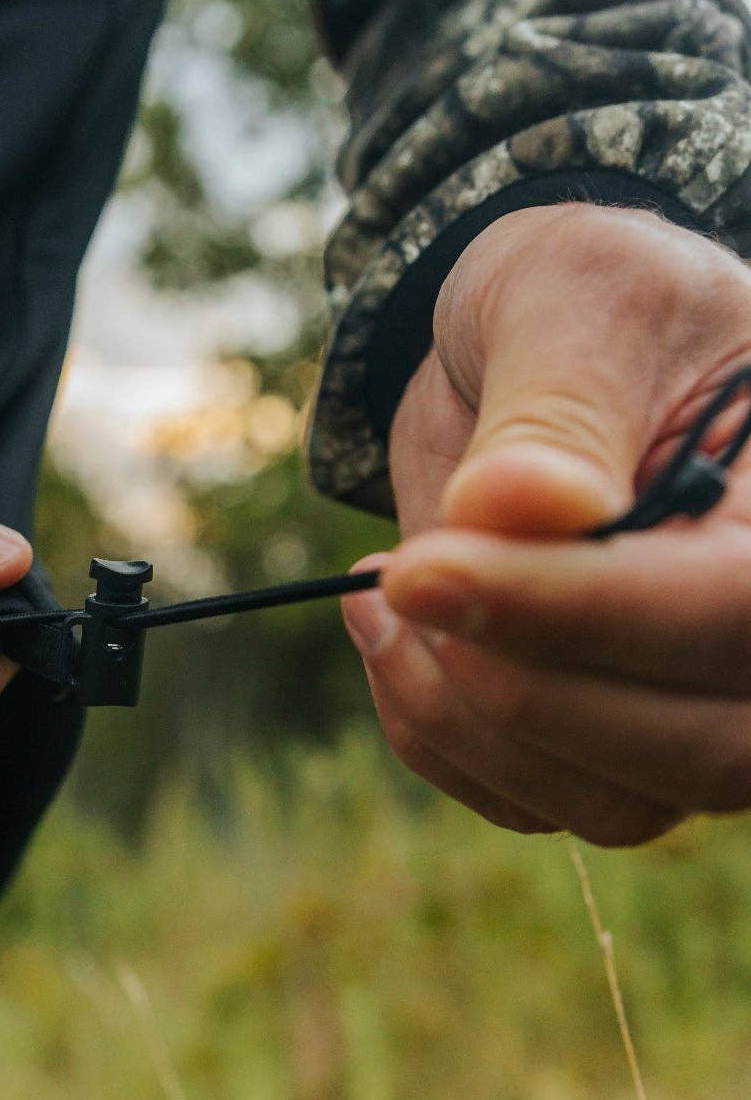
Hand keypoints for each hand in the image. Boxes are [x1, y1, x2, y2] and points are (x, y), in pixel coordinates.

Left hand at [342, 202, 750, 843]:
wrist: (542, 345)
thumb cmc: (584, 302)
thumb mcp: (575, 300)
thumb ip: (554, 407)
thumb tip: (516, 506)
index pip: (732, 613)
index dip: (583, 612)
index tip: (428, 570)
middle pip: (696, 748)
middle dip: (517, 687)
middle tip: (399, 578)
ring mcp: (698, 703)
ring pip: (609, 799)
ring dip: (460, 715)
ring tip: (383, 580)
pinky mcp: (612, 743)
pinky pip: (530, 799)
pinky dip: (436, 735)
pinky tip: (392, 631)